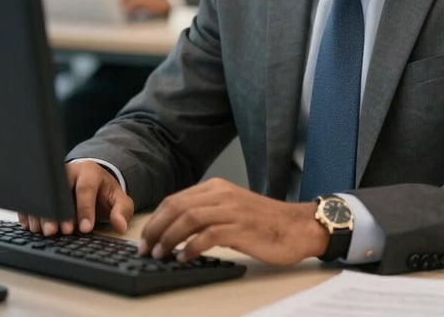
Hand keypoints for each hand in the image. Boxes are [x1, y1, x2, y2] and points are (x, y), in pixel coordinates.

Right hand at [18, 161, 133, 236]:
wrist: (90, 180)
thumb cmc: (102, 192)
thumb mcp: (118, 198)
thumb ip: (122, 211)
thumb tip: (120, 226)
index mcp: (89, 171)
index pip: (86, 188)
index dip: (85, 209)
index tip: (85, 228)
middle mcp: (68, 171)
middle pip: (60, 190)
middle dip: (57, 212)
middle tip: (56, 231)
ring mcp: (52, 179)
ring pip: (43, 194)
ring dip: (41, 215)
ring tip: (43, 232)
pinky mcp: (41, 188)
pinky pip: (31, 199)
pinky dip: (29, 213)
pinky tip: (31, 226)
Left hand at [138, 178, 327, 264]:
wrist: (298, 226)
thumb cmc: (265, 222)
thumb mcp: (232, 209)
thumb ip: (208, 213)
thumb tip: (177, 230)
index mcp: (218, 187)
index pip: (176, 199)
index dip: (156, 219)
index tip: (145, 238)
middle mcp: (222, 194)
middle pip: (177, 206)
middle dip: (156, 228)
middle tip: (146, 248)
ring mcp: (232, 210)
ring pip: (189, 218)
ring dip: (169, 238)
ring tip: (160, 254)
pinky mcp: (241, 228)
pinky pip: (209, 234)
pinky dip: (191, 246)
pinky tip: (184, 258)